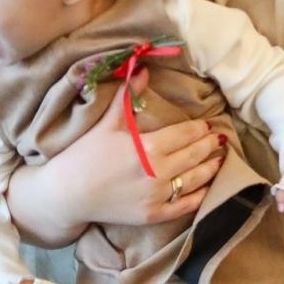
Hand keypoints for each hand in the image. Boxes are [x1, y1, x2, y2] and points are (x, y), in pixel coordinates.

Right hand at [9, 67, 221, 228]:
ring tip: (219, 159)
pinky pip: (186, 206)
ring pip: (195, 180)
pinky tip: (208, 187)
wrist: (64, 195)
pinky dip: (201, 196)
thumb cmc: (83, 156)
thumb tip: (142, 69)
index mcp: (149, 147)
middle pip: (195, 155)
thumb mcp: (106, 124)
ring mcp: (157, 195)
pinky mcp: (153, 215)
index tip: (207, 125)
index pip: (186, 134)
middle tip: (219, 139)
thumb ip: (127, 97)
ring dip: (210, 168)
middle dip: (209, 145)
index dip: (199, 129)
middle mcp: (158, 172)